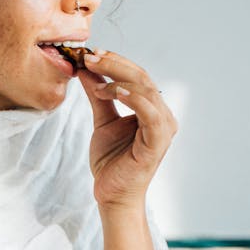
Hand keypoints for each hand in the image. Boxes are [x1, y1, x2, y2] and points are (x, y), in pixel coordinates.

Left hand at [78, 50, 177, 209]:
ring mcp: (163, 128)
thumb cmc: (111, 162)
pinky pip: (149, 113)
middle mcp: (162, 115)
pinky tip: (112, 90)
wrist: (111, 194)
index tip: (89, 54)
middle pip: (141, 78)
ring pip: (145, 90)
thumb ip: (98, 95)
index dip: (114, 62)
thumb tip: (86, 69)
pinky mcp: (158, 142)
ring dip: (118, 78)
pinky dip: (132, 98)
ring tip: (94, 74)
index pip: (136, 76)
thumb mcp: (102, 121)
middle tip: (89, 56)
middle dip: (114, 64)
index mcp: (152, 109)